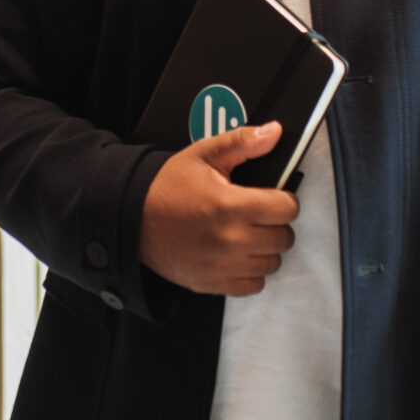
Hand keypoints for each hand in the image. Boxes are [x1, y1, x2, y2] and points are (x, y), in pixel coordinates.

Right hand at [137, 123, 299, 294]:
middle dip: (277, 223)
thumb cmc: (166, 187)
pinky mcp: (212, 283)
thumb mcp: (204, 154)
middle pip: (283, 238)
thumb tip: (273, 133)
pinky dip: (251, 273)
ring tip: (249, 234)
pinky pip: (253, 286)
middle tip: (260, 214)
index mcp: (230, 205)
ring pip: (272, 263)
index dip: (284, 199)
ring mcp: (221, 265)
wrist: (132, 216)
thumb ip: (243, 142)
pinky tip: (239, 255)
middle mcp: (229, 239)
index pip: (287, 209)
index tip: (274, 197)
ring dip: (266, 249)